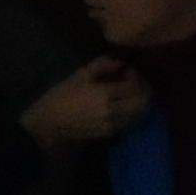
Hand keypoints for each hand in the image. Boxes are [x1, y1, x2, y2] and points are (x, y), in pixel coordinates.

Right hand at [20, 58, 149, 148]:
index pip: (134, 85)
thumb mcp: (79, 75)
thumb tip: (120, 62)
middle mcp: (113, 111)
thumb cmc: (62, 96)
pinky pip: (131, 121)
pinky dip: (134, 111)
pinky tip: (124, 104)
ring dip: (141, 101)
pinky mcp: (111, 132)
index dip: (135, 76)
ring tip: (131, 92)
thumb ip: (101, 65)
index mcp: (104, 94)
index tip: (128, 70)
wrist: (51, 123)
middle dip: (144, 89)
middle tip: (136, 81)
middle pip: (143, 101)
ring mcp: (113, 124)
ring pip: (140, 113)